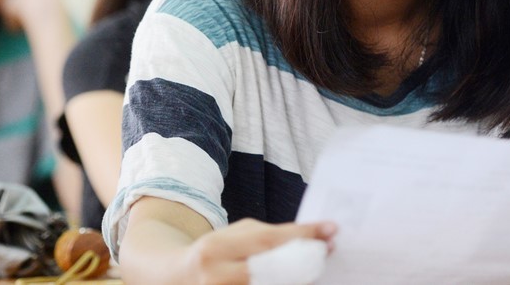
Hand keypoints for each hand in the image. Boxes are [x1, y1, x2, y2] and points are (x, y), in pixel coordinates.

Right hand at [180, 218, 335, 284]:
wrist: (179, 280)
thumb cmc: (214, 253)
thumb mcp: (233, 236)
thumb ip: (266, 237)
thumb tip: (309, 238)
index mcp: (216, 249)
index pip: (268, 240)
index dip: (303, 234)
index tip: (331, 229)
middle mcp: (218, 277)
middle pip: (274, 271)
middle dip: (306, 261)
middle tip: (327, 251)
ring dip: (300, 279)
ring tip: (316, 268)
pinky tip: (300, 280)